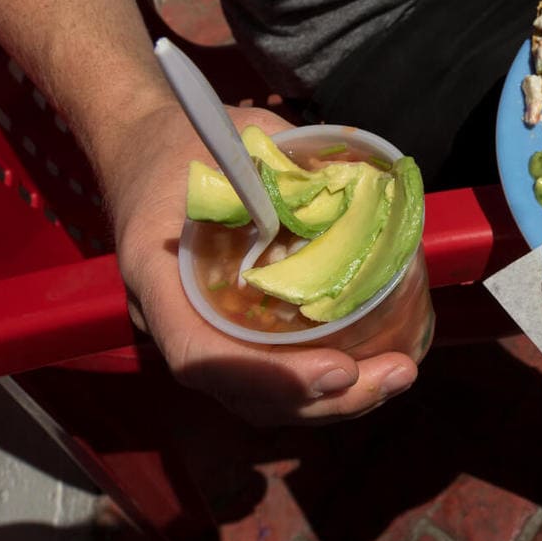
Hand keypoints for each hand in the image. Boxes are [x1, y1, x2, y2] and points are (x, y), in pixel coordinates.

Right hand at [103, 102, 417, 425]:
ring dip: (334, 402)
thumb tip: (366, 186)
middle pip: (244, 393)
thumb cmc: (185, 140)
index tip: (340, 369)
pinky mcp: (229, 330)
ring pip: (262, 399)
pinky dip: (322, 386)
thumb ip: (288, 164)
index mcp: (160, 275)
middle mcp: (174, 320)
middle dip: (326, 400)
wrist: (144, 144)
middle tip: (397, 373)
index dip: (270, 375)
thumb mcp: (232, 138)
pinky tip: (374, 368)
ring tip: (397, 375)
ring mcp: (200, 332)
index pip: (202, 354)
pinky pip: (270, 378)